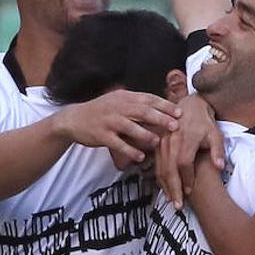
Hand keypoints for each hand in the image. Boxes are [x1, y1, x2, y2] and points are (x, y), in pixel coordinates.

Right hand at [54, 89, 180, 165]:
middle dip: (160, 118)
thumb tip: (166, 108)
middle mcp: (117, 107)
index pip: (148, 99)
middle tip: (175, 126)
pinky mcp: (100, 135)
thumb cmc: (103, 112)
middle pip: (142, 111)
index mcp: (125, 97)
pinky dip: (129, 150)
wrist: (74, 119)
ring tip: (157, 142)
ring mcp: (108, 121)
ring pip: (130, 127)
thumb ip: (139, 104)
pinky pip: (117, 144)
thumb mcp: (119, 102)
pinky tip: (140, 157)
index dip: (165, 105)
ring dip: (145, 135)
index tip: (180, 112)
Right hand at [154, 94, 223, 208]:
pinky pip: (157, 164)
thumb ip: (218, 151)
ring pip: (161, 168)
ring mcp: (162, 142)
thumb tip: (220, 167)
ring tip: (171, 201)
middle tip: (178, 205)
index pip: (184, 163)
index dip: (186, 178)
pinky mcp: (157, 144)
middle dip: (173, 189)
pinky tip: (165, 189)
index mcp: (186, 138)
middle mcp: (171, 141)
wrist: (189, 106)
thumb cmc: (204, 122)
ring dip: (166, 186)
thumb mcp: (215, 134)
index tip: (190, 191)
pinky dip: (160, 178)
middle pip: (170, 169)